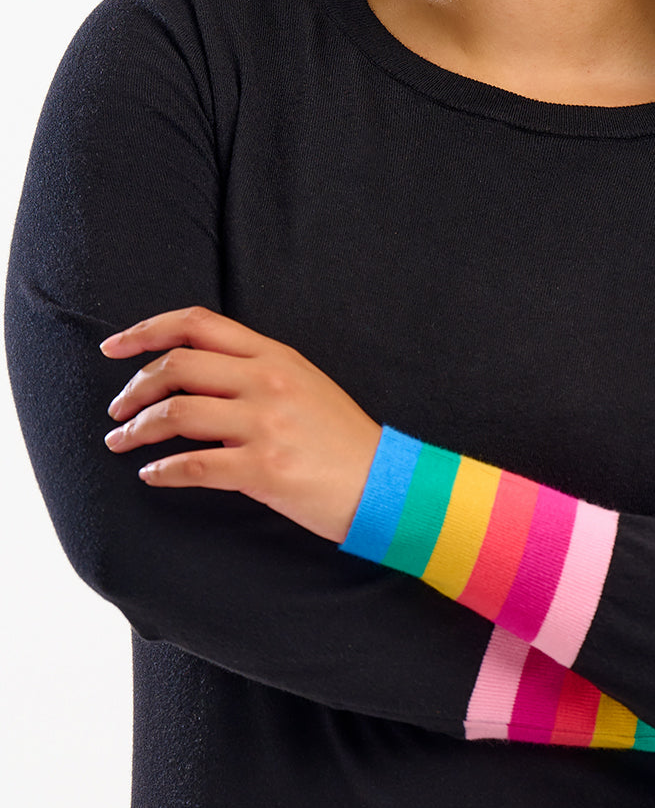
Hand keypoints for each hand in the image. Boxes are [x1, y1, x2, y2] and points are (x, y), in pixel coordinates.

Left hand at [99, 306, 382, 543]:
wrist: (388, 484)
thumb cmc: (342, 442)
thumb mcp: (304, 386)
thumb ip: (254, 373)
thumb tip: (196, 382)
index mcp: (274, 356)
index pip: (196, 323)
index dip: (145, 329)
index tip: (113, 346)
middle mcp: (267, 382)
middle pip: (176, 366)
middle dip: (134, 388)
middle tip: (118, 410)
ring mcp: (266, 425)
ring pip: (176, 414)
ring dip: (137, 429)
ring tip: (122, 442)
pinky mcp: (264, 470)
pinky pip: (193, 466)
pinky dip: (163, 471)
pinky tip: (153, 476)